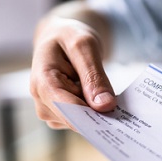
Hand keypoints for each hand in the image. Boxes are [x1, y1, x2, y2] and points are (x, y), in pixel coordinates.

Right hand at [30, 2, 114, 129]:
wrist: (59, 39)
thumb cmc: (69, 37)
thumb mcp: (85, 46)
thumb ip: (94, 76)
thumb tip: (105, 106)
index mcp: (43, 81)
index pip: (66, 108)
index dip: (90, 116)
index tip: (113, 118)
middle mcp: (41, 100)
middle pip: (74, 119)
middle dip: (97, 115)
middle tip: (119, 107)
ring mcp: (50, 110)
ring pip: (80, 123)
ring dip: (96, 113)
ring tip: (105, 94)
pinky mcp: (59, 115)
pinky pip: (81, 121)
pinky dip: (94, 112)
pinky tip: (99, 99)